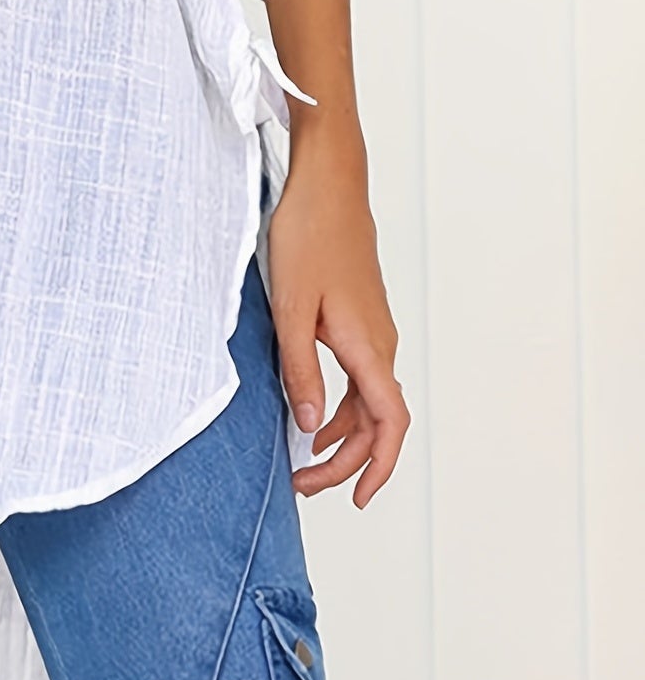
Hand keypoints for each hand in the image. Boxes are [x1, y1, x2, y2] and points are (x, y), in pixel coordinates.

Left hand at [266, 152, 410, 507]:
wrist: (327, 180)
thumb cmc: (309, 233)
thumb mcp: (290, 307)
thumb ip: (299, 368)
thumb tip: (309, 425)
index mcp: (367, 346)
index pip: (389, 425)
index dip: (377, 468)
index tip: (354, 499)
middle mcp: (380, 342)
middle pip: (378, 421)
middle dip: (346, 461)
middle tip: (305, 484)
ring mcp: (373, 327)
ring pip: (369, 397)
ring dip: (343, 432)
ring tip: (304, 457)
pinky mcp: (360, 313)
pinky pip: (360, 372)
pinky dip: (341, 401)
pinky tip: (311, 407)